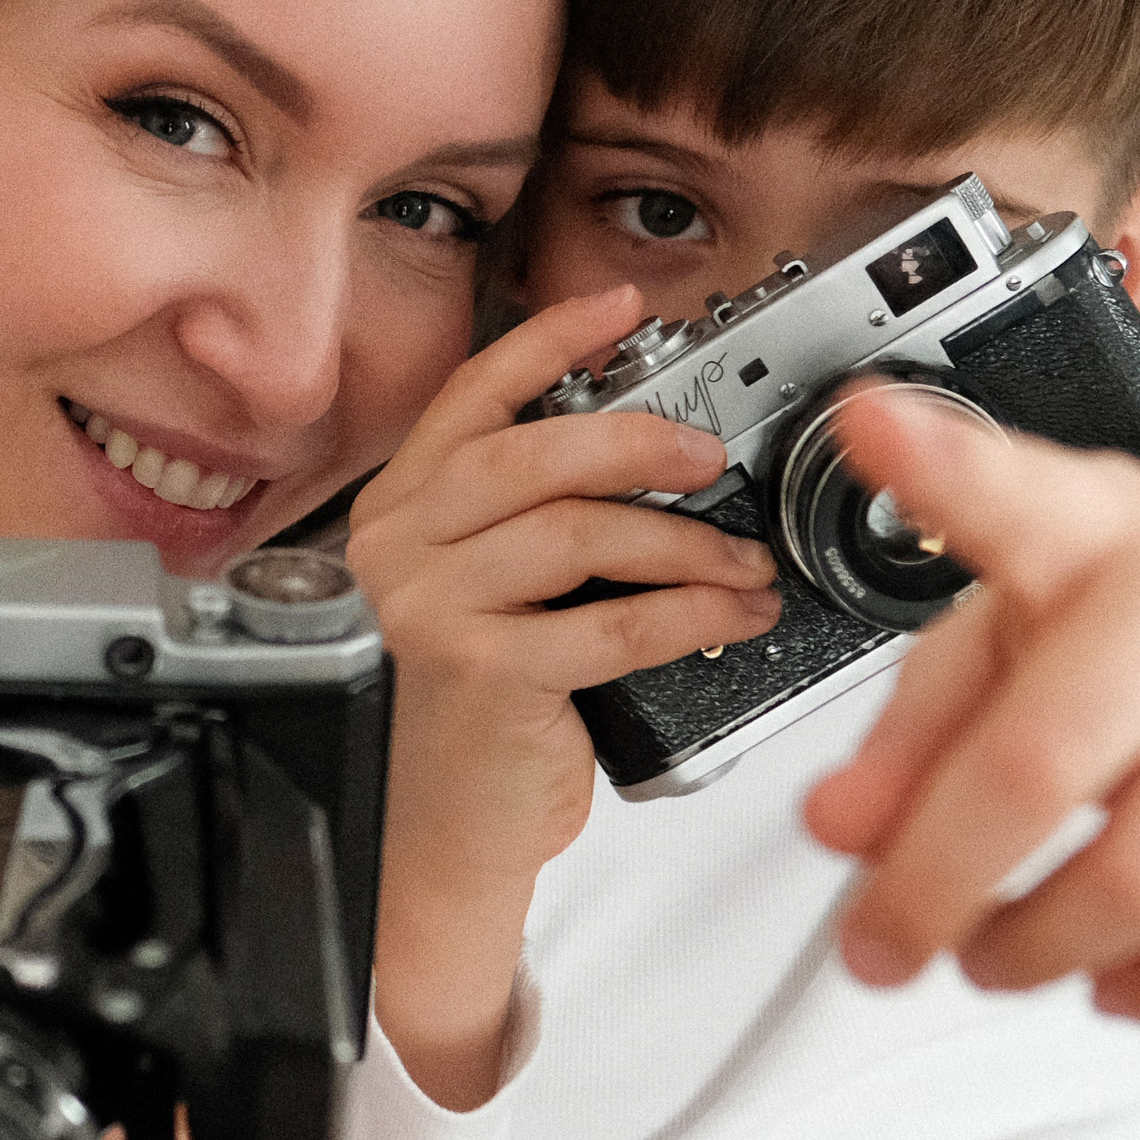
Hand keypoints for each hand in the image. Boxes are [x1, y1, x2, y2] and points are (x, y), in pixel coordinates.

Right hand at [346, 290, 780, 1102]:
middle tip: (707, 458)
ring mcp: (429, 608)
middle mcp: (398, 548)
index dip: (550, 342)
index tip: (622, 305)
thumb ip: (527, 520)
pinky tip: (729, 614)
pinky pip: (610, 621)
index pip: (471, 396)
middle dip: (638, 440)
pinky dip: (689, 612)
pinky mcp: (479, 671)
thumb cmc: (477, 712)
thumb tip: (651, 449)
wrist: (440, 833)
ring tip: (741, 561)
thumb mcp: (486, 594)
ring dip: (684, 542)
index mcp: (399, 510)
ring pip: (578, 531)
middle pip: (530, 452)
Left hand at [806, 389, 1139, 1034]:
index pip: (1018, 496)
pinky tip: (1128, 984)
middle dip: (931, 886)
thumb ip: (918, 727)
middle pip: (1042, 760)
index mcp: (1102, 532)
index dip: (942, 466)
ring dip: (1040, 951)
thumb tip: (841, 827)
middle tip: (882, 942)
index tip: (868, 427)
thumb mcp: (1030, 643)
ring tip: (997, 956)